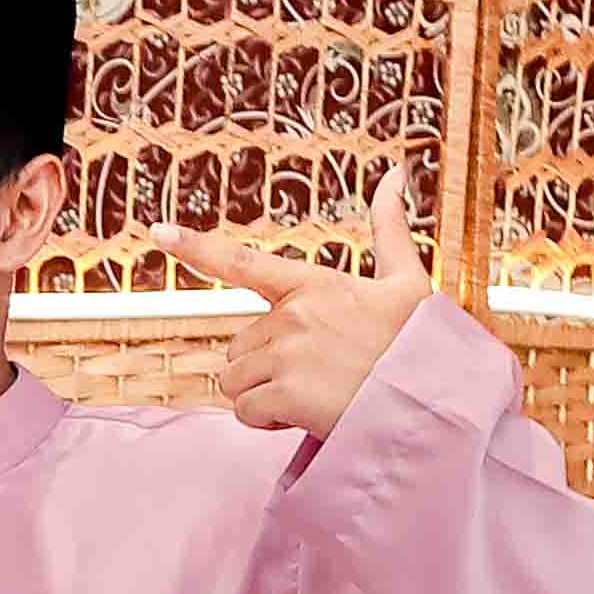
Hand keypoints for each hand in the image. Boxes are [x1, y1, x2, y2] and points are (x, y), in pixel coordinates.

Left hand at [153, 169, 437, 438]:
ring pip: (235, 381)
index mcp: (315, 284)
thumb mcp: (408, 280)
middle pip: (238, 345)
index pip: (245, 262)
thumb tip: (395, 173)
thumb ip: (389, 229)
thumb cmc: (421, 344)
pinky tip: (308, 415)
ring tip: (314, 395)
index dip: (197, 247)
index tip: (158, 232)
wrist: (435, 399)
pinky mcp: (283, 392)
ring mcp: (286, 353)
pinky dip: (268, 421)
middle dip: (264, 367)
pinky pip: (246, 412)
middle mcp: (293, 314)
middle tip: (316, 376)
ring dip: (263, 395)